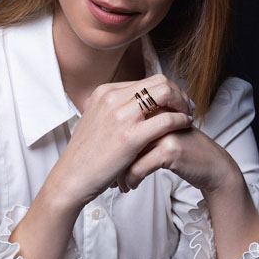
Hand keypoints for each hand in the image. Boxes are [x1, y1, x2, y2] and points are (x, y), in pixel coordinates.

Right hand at [48, 73, 193, 208]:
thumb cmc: (86, 155)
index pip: (147, 80)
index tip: (176, 103)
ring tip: (187, 116)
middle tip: (186, 107)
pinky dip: (180, 120)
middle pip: (159, 81)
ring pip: (165, 93)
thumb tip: (133, 103)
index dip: (167, 90)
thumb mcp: (95, 120)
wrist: (71, 178)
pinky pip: (166, 119)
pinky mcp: (130, 136)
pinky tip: (184, 127)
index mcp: (105, 92)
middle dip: (178, 93)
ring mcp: (121, 116)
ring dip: (182, 104)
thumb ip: (113, 108)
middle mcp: (112, 98)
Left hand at [117, 122, 244, 194]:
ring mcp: (163, 130)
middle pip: (120, 136)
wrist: (212, 165)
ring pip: (126, 153)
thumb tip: (106, 135)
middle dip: (111, 159)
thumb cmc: (184, 151)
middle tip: (108, 176)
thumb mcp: (160, 133)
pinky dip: (131, 180)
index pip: (119, 122)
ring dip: (119, 173)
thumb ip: (139, 129)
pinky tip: (130, 186)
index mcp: (151, 108)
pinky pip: (138, 167)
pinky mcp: (169, 149)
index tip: (106, 162)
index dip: (109, 143)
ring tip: (118, 184)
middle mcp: (156, 115)